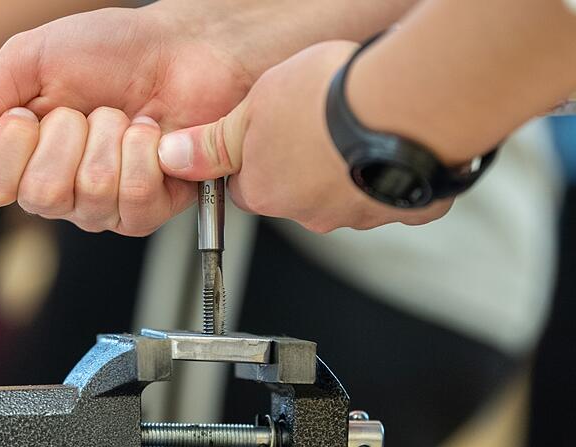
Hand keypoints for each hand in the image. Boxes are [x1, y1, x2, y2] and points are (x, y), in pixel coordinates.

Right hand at [0, 5, 277, 234]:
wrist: (183, 47)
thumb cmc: (112, 50)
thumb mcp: (27, 61)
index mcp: (23, 158)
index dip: (8, 145)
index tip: (32, 110)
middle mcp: (59, 189)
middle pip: (38, 195)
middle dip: (66, 135)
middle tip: (88, 110)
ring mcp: (103, 205)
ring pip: (87, 196)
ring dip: (108, 138)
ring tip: (125, 116)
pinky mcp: (148, 209)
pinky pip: (131, 200)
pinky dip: (143, 153)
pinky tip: (152, 135)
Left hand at [157, 41, 451, 232]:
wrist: (401, 105)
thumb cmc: (327, 102)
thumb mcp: (253, 109)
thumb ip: (215, 142)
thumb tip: (172, 159)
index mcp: (266, 191)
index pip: (245, 185)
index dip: (252, 157)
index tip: (267, 134)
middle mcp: (309, 214)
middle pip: (294, 192)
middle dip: (302, 162)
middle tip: (316, 120)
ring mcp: (358, 215)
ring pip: (343, 193)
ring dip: (346, 167)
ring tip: (358, 124)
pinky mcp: (403, 210)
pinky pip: (391, 194)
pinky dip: (391, 174)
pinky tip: (393, 143)